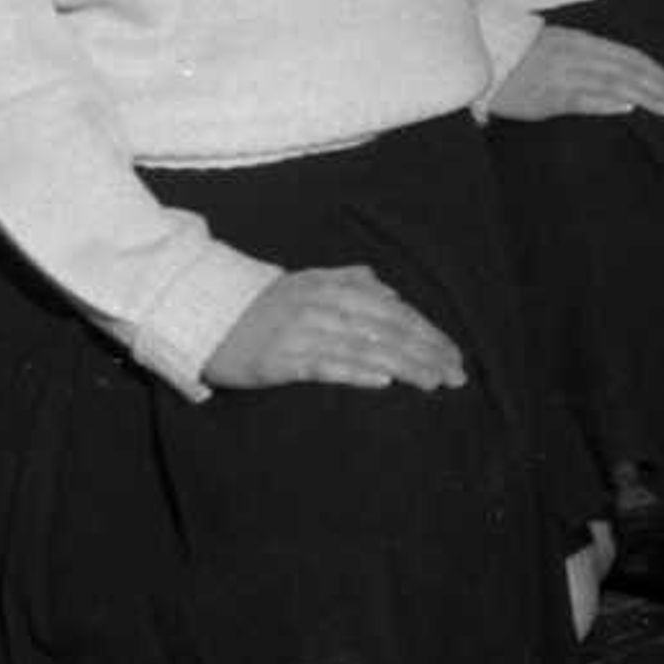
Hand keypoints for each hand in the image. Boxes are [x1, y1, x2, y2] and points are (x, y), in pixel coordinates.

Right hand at [204, 266, 467, 391]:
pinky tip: (382, 381)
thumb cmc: (264, 305)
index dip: (427, 333)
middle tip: (456, 376)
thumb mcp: (309, 283)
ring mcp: (303, 330)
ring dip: (404, 365)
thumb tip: (389, 293)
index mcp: (334, 286)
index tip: (454, 355)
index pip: (393, 311)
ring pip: (364, 347)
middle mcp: (323, 304)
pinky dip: (356, 370)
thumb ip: (350, 282)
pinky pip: (325, 364)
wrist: (207, 316)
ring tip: (434, 381)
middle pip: (387, 329)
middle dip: (426, 352)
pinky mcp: (282, 358)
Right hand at [486, 22, 663, 119]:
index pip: (631, 58)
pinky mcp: (545, 93)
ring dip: (644, 94)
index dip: (658, 74)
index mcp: (583, 42)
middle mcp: (578, 54)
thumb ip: (592, 64)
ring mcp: (563, 73)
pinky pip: (579, 95)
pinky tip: (627, 106)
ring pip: (612, 81)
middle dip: (661, 86)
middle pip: (629, 69)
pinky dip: (604, 99)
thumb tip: (624, 92)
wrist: (482, 55)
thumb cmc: (522, 57)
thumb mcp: (561, 52)